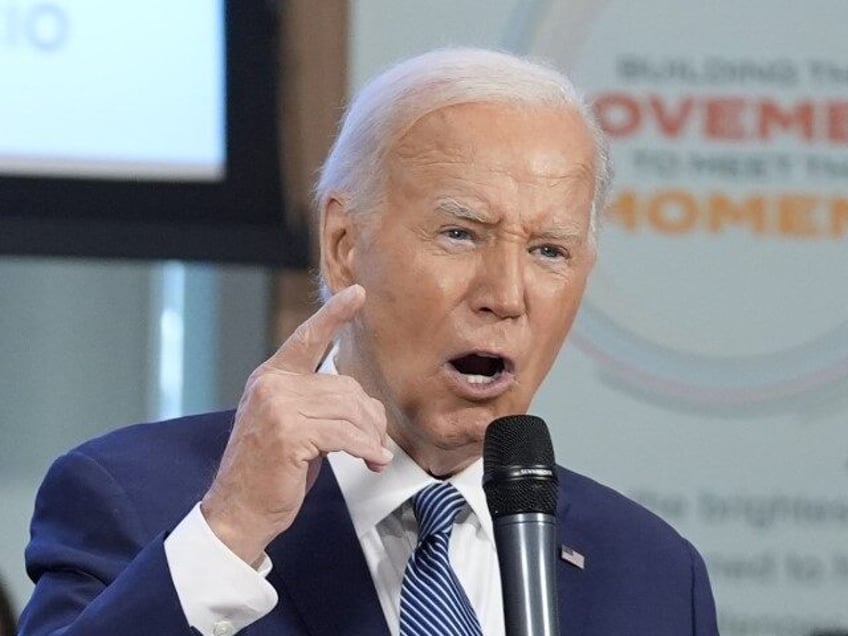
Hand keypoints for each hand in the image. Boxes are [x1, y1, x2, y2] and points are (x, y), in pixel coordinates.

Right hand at [200, 284, 389, 564]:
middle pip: (345, 387)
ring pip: (348, 410)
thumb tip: (361, 403)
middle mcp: (272, 385)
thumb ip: (316, 403)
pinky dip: (365, 448)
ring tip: (372, 454)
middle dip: (368, 417)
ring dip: (369, 436)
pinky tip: (371, 459)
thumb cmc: (267, 473)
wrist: (237, 512)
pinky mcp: (289, 433)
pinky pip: (345, 434)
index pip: (307, 338)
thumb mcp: (289, 426)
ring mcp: (278, 407)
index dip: (334, 314)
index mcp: (271, 378)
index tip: (356, 293)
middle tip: (374, 442)